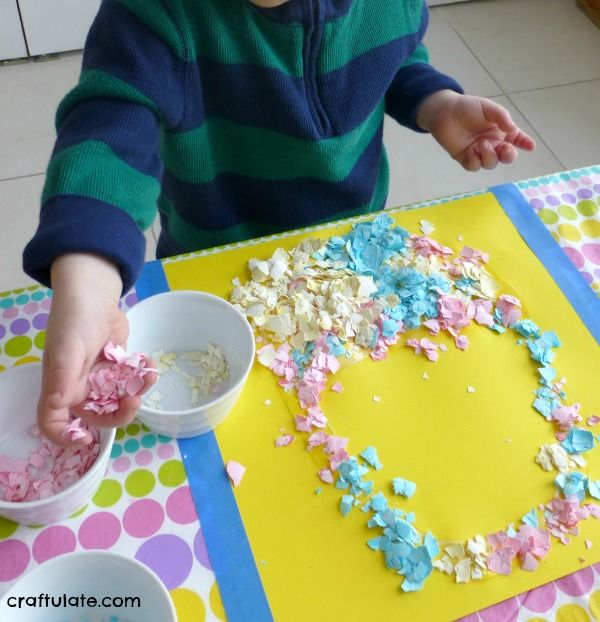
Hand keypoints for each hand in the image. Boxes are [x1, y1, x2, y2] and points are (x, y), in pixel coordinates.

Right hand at [38, 254, 154, 446]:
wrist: (94, 295)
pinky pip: (132, 380)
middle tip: (136, 398)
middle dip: (121, 411)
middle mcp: (79, 387)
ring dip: (138, 391)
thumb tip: (60, 405)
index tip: (89, 439)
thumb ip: (64, 379)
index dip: (68, 438)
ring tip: (149, 375)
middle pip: (100, 415)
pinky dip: (143, 375)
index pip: (55, 423)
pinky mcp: (118, 367)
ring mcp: (101, 378)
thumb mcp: (66, 350)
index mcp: (60, 389)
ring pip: (121, 398)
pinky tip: (149, 362)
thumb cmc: (73, 321)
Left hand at [416, 90, 535, 171]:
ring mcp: (479, 152)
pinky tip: (470, 151)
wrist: (445, 112)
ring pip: (490, 164)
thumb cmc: (468, 108)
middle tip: (504, 150)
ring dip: (488, 156)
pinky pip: (474, 166)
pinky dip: (475, 161)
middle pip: (506, 157)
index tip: (531, 146)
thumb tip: (512, 130)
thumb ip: (502, 117)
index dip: (525, 143)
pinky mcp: (465, 159)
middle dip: (508, 156)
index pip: (516, 139)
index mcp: (501, 131)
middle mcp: (492, 143)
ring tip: (480, 144)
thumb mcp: (488, 108)